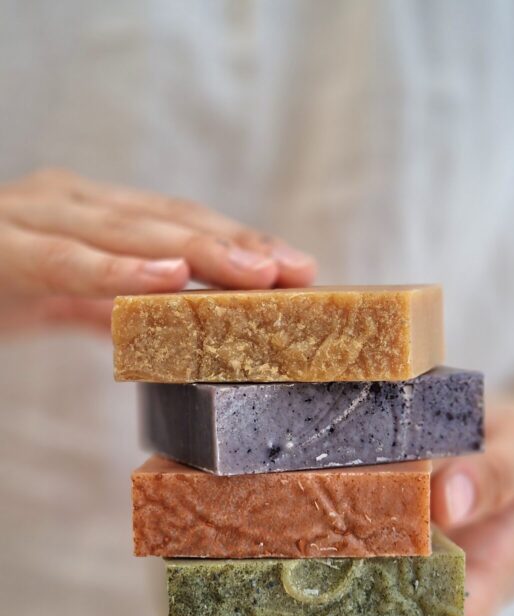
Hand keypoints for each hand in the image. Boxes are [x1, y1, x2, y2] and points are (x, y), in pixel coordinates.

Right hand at [0, 169, 315, 331]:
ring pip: (128, 229)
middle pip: (168, 220)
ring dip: (197, 250)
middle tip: (296, 271)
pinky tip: (165, 277)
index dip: (239, 242)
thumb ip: (107, 304)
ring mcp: (35, 216)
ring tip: (254, 272)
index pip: (179, 224)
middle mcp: (71, 203)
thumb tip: (157, 328)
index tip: (298, 269)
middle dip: (236, 245)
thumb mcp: (60, 297)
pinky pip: (62, 260)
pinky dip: (115, 269)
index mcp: (93, 215)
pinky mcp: (0, 247)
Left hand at [222, 398, 513, 615]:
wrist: (498, 434)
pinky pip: (321, 554)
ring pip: (335, 602)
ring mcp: (388, 561)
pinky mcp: (356, 531)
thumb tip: (446, 498)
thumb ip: (495, 476)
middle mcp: (424, 582)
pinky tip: (232, 564)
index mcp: (478, 579)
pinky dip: (278, 564)